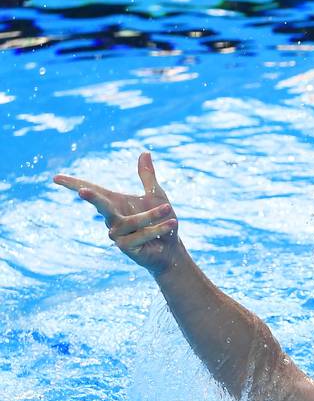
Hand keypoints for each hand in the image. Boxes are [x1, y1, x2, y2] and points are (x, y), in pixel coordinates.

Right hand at [55, 152, 181, 274]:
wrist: (171, 248)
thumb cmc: (161, 220)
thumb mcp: (156, 195)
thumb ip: (147, 176)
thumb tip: (144, 152)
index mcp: (115, 203)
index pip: (93, 190)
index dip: (73, 184)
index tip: (55, 177)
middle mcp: (112, 218)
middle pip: (100, 206)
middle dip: (92, 198)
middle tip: (82, 192)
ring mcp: (116, 235)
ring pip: (131, 221)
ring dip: (152, 215)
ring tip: (168, 210)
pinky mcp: (125, 247)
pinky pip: (141, 234)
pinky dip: (157, 228)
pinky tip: (170, 224)